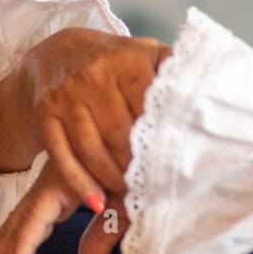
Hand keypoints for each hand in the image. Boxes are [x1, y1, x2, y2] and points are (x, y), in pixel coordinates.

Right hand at [0, 27, 170, 207]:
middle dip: (136, 164)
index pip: (146, 107)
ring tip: (129, 194)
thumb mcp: (145, 52)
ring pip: (91, 148)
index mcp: (125, 61)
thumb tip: (206, 88)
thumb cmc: (114, 59)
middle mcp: (93, 76)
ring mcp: (65, 96)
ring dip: (111, 178)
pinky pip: (63, 155)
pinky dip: (80, 182)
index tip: (171, 161)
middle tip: (152, 186)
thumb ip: (172, 68)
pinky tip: (97, 201)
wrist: (56, 52)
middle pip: (119, 133)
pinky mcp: (46, 114)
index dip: (158, 138)